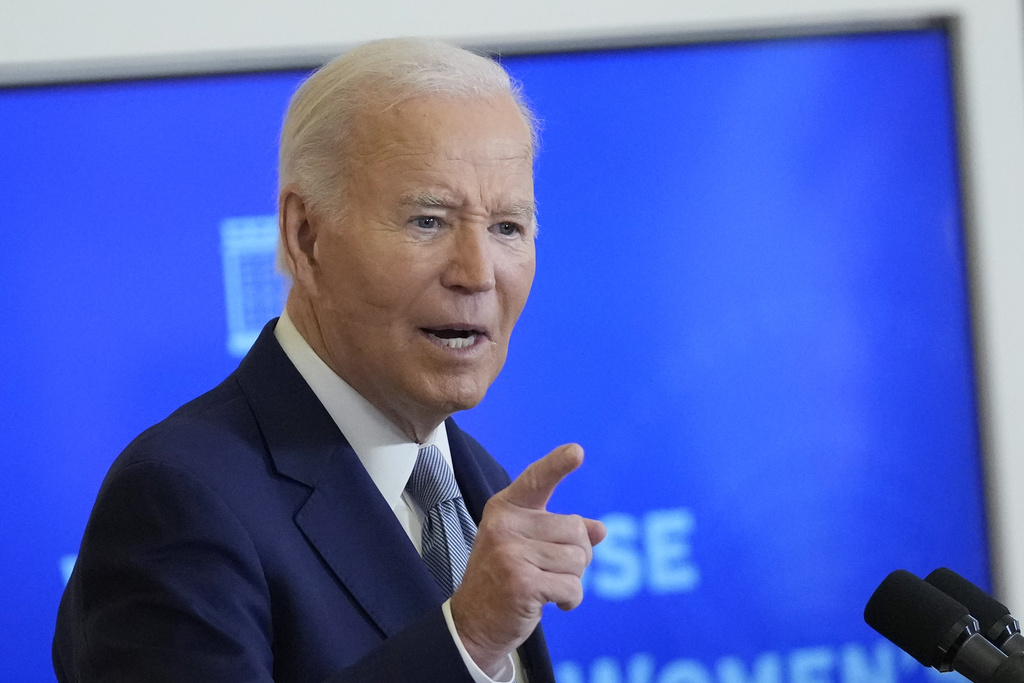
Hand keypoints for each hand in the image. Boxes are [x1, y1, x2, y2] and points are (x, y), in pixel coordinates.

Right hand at [450, 443, 606, 675]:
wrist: (472, 623)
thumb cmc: (503, 580)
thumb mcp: (528, 547)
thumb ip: (561, 533)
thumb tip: (600, 529)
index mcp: (505, 509)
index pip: (536, 480)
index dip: (558, 464)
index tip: (577, 451)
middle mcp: (505, 526)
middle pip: (576, 530)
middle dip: (577, 555)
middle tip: (552, 570)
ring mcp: (511, 554)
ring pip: (578, 560)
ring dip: (572, 580)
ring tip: (547, 586)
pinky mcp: (522, 583)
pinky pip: (572, 587)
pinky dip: (570, 600)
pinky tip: (552, 603)